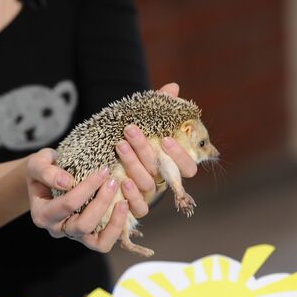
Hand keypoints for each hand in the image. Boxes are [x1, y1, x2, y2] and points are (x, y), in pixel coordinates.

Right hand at [26, 148, 128, 252]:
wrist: (47, 180)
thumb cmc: (43, 170)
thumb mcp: (37, 164)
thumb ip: (46, 171)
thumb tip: (67, 182)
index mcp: (42, 214)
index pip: (68, 205)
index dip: (87, 188)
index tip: (102, 170)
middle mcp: (57, 229)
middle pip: (83, 226)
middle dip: (102, 203)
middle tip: (113, 181)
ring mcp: (74, 235)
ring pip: (97, 243)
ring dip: (114, 222)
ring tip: (124, 201)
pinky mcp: (88, 237)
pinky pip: (104, 242)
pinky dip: (116, 228)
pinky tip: (123, 208)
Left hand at [116, 82, 197, 207]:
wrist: (107, 164)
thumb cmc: (135, 142)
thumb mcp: (146, 124)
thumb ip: (161, 108)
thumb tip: (173, 88)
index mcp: (171, 164)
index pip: (189, 166)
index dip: (180, 155)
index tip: (165, 138)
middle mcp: (163, 180)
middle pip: (162, 170)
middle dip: (145, 148)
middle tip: (130, 129)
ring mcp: (150, 195)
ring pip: (147, 185)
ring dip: (133, 164)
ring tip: (119, 145)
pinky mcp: (135, 206)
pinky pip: (139, 208)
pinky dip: (131, 196)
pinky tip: (120, 180)